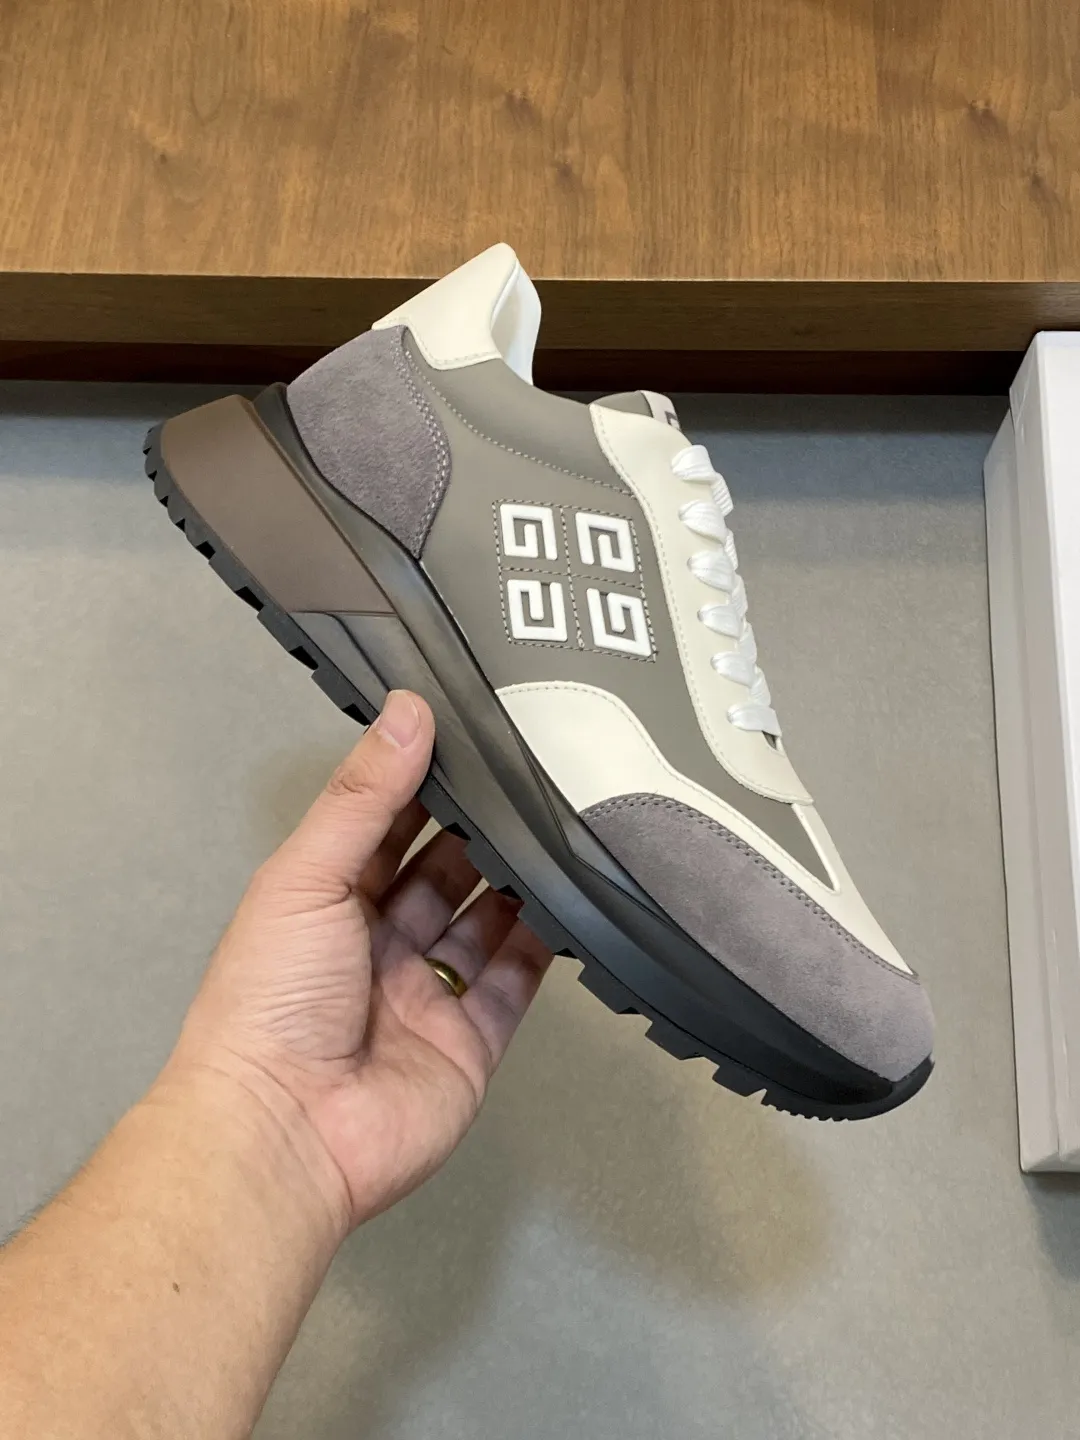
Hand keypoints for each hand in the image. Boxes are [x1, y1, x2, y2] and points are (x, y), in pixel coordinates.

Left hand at [167, 691, 552, 1233]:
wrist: (286, 1132)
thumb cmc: (267, 1005)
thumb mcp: (306, 876)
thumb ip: (363, 797)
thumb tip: (405, 713)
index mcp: (323, 904)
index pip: (383, 829)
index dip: (421, 786)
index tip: (467, 737)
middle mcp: (374, 947)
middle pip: (440, 873)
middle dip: (478, 831)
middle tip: (527, 778)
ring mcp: (424, 996)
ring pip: (483, 923)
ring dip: (514, 881)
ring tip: (556, 827)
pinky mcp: (469, 1041)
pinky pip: (514, 982)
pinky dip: (542, 944)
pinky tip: (566, 902)